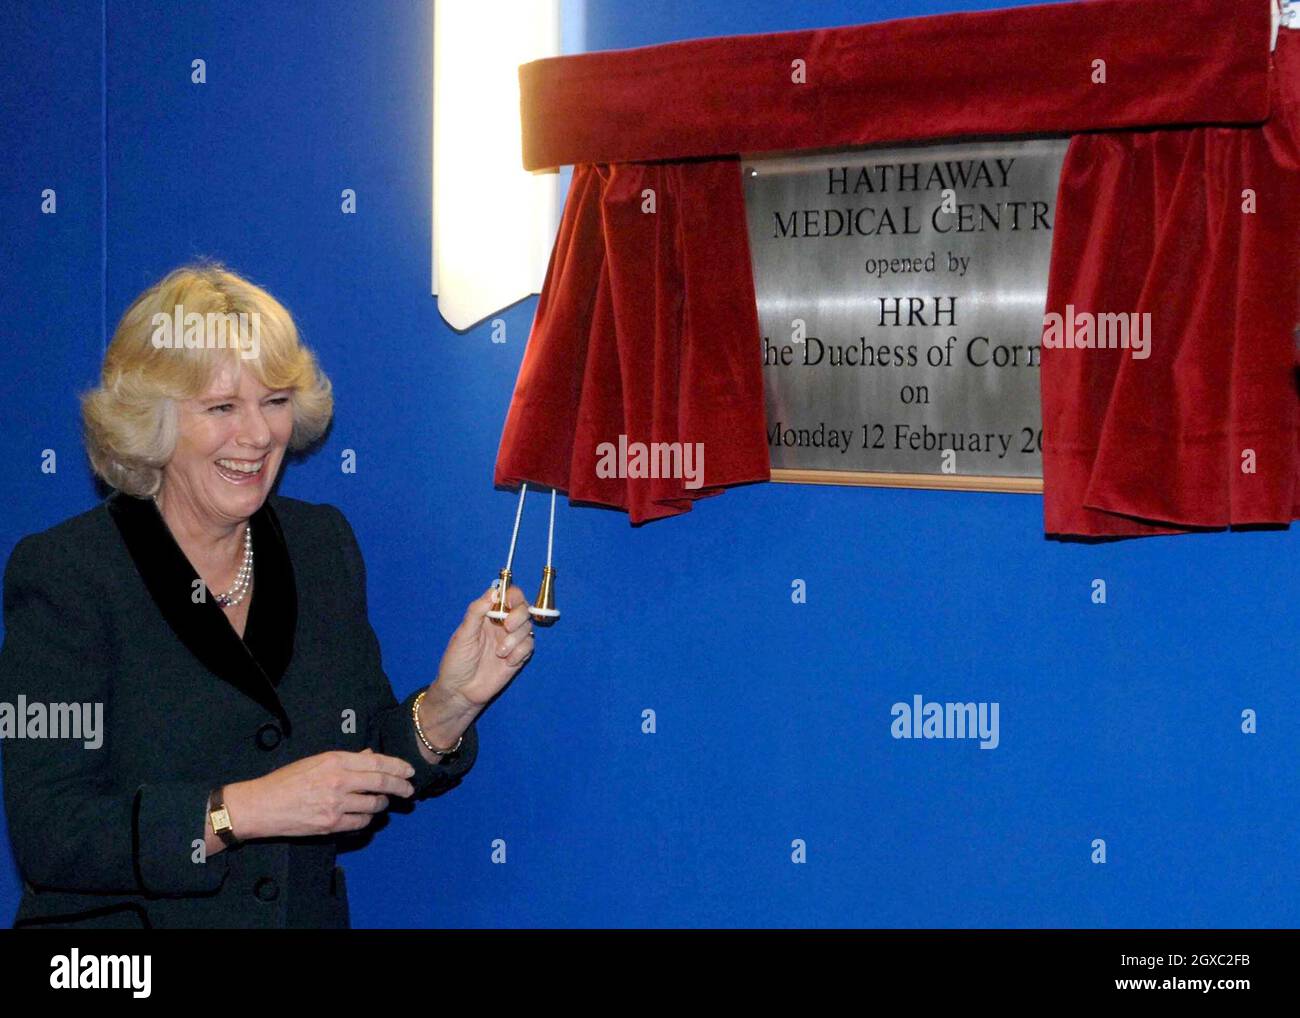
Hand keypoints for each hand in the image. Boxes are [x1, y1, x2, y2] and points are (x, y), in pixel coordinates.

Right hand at [228, 749, 415, 838]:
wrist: (261, 805)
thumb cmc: (286, 780)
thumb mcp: (316, 761)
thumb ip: (346, 759)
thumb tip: (370, 756)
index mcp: (335, 761)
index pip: (377, 763)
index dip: (398, 766)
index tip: (409, 771)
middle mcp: (339, 781)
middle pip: (382, 783)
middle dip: (401, 787)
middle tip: (409, 790)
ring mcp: (336, 804)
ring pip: (374, 805)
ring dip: (382, 804)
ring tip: (382, 802)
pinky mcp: (331, 825)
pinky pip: (361, 823)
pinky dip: (367, 820)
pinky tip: (366, 816)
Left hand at [431, 583, 534, 708]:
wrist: (461, 691)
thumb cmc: (457, 661)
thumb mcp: (463, 635)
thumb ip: (476, 612)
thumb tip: (493, 592)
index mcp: (487, 616)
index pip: (507, 596)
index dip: (513, 595)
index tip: (509, 602)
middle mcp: (501, 625)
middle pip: (523, 609)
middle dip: (518, 616)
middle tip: (507, 626)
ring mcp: (511, 640)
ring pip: (527, 628)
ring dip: (516, 638)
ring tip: (500, 652)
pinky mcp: (518, 656)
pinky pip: (529, 646)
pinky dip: (520, 652)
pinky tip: (507, 662)